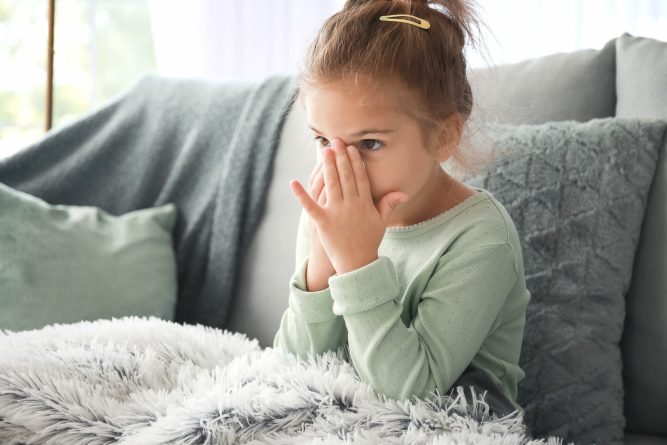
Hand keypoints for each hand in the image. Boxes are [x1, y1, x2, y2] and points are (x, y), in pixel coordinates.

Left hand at [290, 138, 408, 274]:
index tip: (351, 148)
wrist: (357, 264)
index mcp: (365, 203)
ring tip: (324, 151)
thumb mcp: (381, 222)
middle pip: (345, 177)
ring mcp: (336, 213)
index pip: (360, 178)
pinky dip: (301, 195)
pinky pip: (310, 206)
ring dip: (327, 167)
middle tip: (335, 141)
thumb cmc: (369, 242)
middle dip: (340, 157)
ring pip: (331, 185)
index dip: (355, 162)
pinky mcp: (323, 222)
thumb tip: (403, 193)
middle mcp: (351, 205)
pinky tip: (293, 183)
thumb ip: (389, 204)